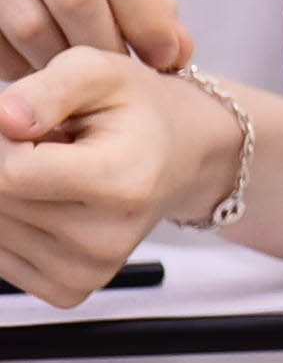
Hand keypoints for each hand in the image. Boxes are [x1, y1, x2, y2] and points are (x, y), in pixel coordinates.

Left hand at [0, 46, 234, 301]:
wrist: (183, 155)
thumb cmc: (141, 111)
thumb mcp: (102, 73)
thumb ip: (48, 89)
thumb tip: (2, 120)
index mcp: (120, 182)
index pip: (9, 173)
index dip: (4, 139)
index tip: (33, 123)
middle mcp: (105, 238)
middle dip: (5, 164)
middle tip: (49, 143)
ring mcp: (87, 270)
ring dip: (8, 193)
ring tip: (53, 170)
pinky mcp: (70, 289)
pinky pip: (1, 257)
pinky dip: (12, 224)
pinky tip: (49, 201)